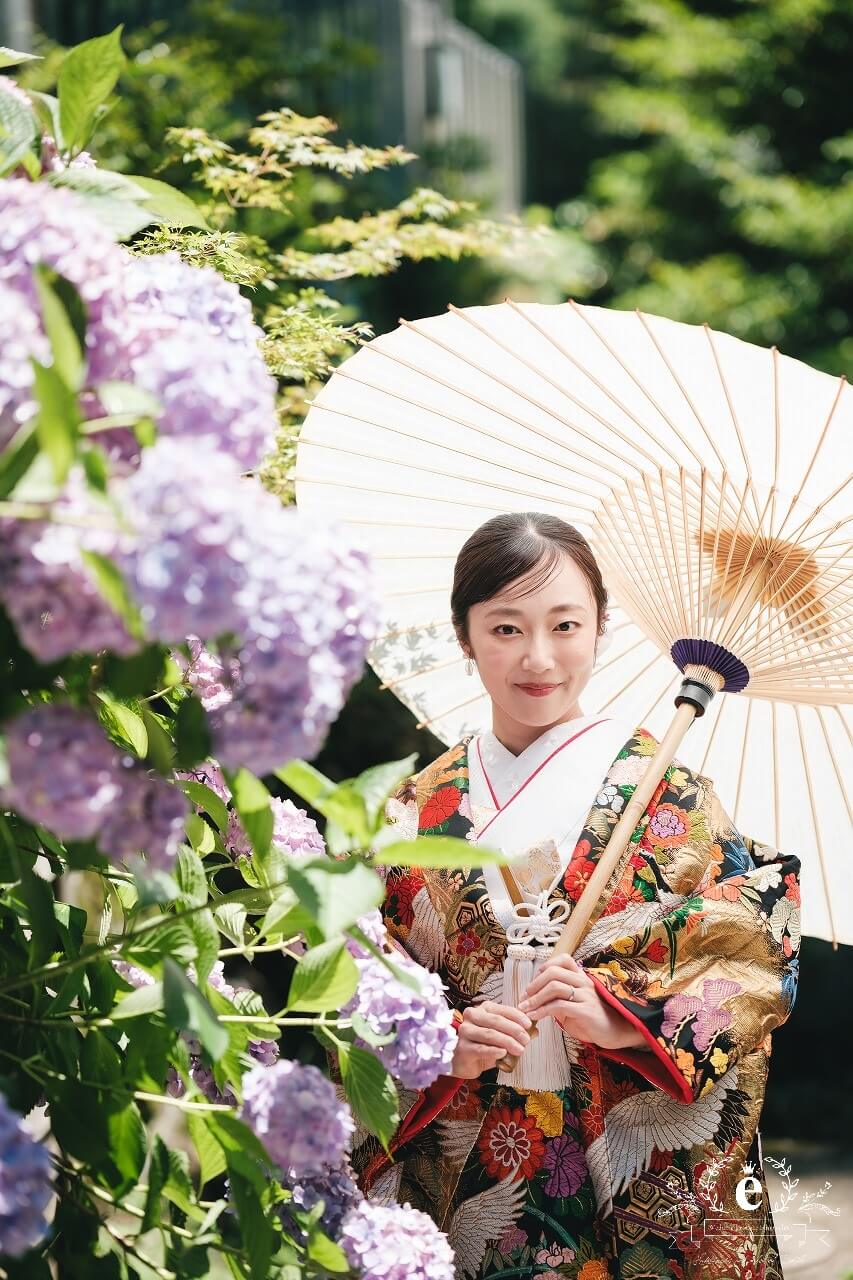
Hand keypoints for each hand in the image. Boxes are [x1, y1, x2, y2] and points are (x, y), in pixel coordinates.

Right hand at [450, 1000, 533, 1078]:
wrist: (464, 1062)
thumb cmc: (482, 1046)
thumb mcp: (500, 1037)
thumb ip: (515, 1032)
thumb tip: (534, 1031)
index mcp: (482, 1009)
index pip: (502, 1009)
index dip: (517, 1016)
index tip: (528, 1024)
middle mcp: (472, 1016)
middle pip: (496, 1020)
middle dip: (514, 1030)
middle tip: (526, 1039)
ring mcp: (465, 1032)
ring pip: (489, 1034)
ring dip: (507, 1042)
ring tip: (520, 1049)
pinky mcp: (463, 1048)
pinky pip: (480, 1048)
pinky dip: (494, 1050)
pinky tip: (503, 1053)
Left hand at [518, 954, 646, 1051]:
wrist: (614, 1033)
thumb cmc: (590, 1019)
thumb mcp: (572, 1004)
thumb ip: (557, 998)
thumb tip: (533, 997)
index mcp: (581, 977)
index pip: (563, 959)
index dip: (544, 968)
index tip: (533, 983)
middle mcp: (584, 982)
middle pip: (553, 972)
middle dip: (534, 985)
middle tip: (523, 998)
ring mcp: (586, 995)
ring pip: (554, 987)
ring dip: (535, 998)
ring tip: (525, 1009)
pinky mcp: (586, 1010)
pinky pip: (559, 1006)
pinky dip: (542, 1010)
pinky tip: (535, 1017)